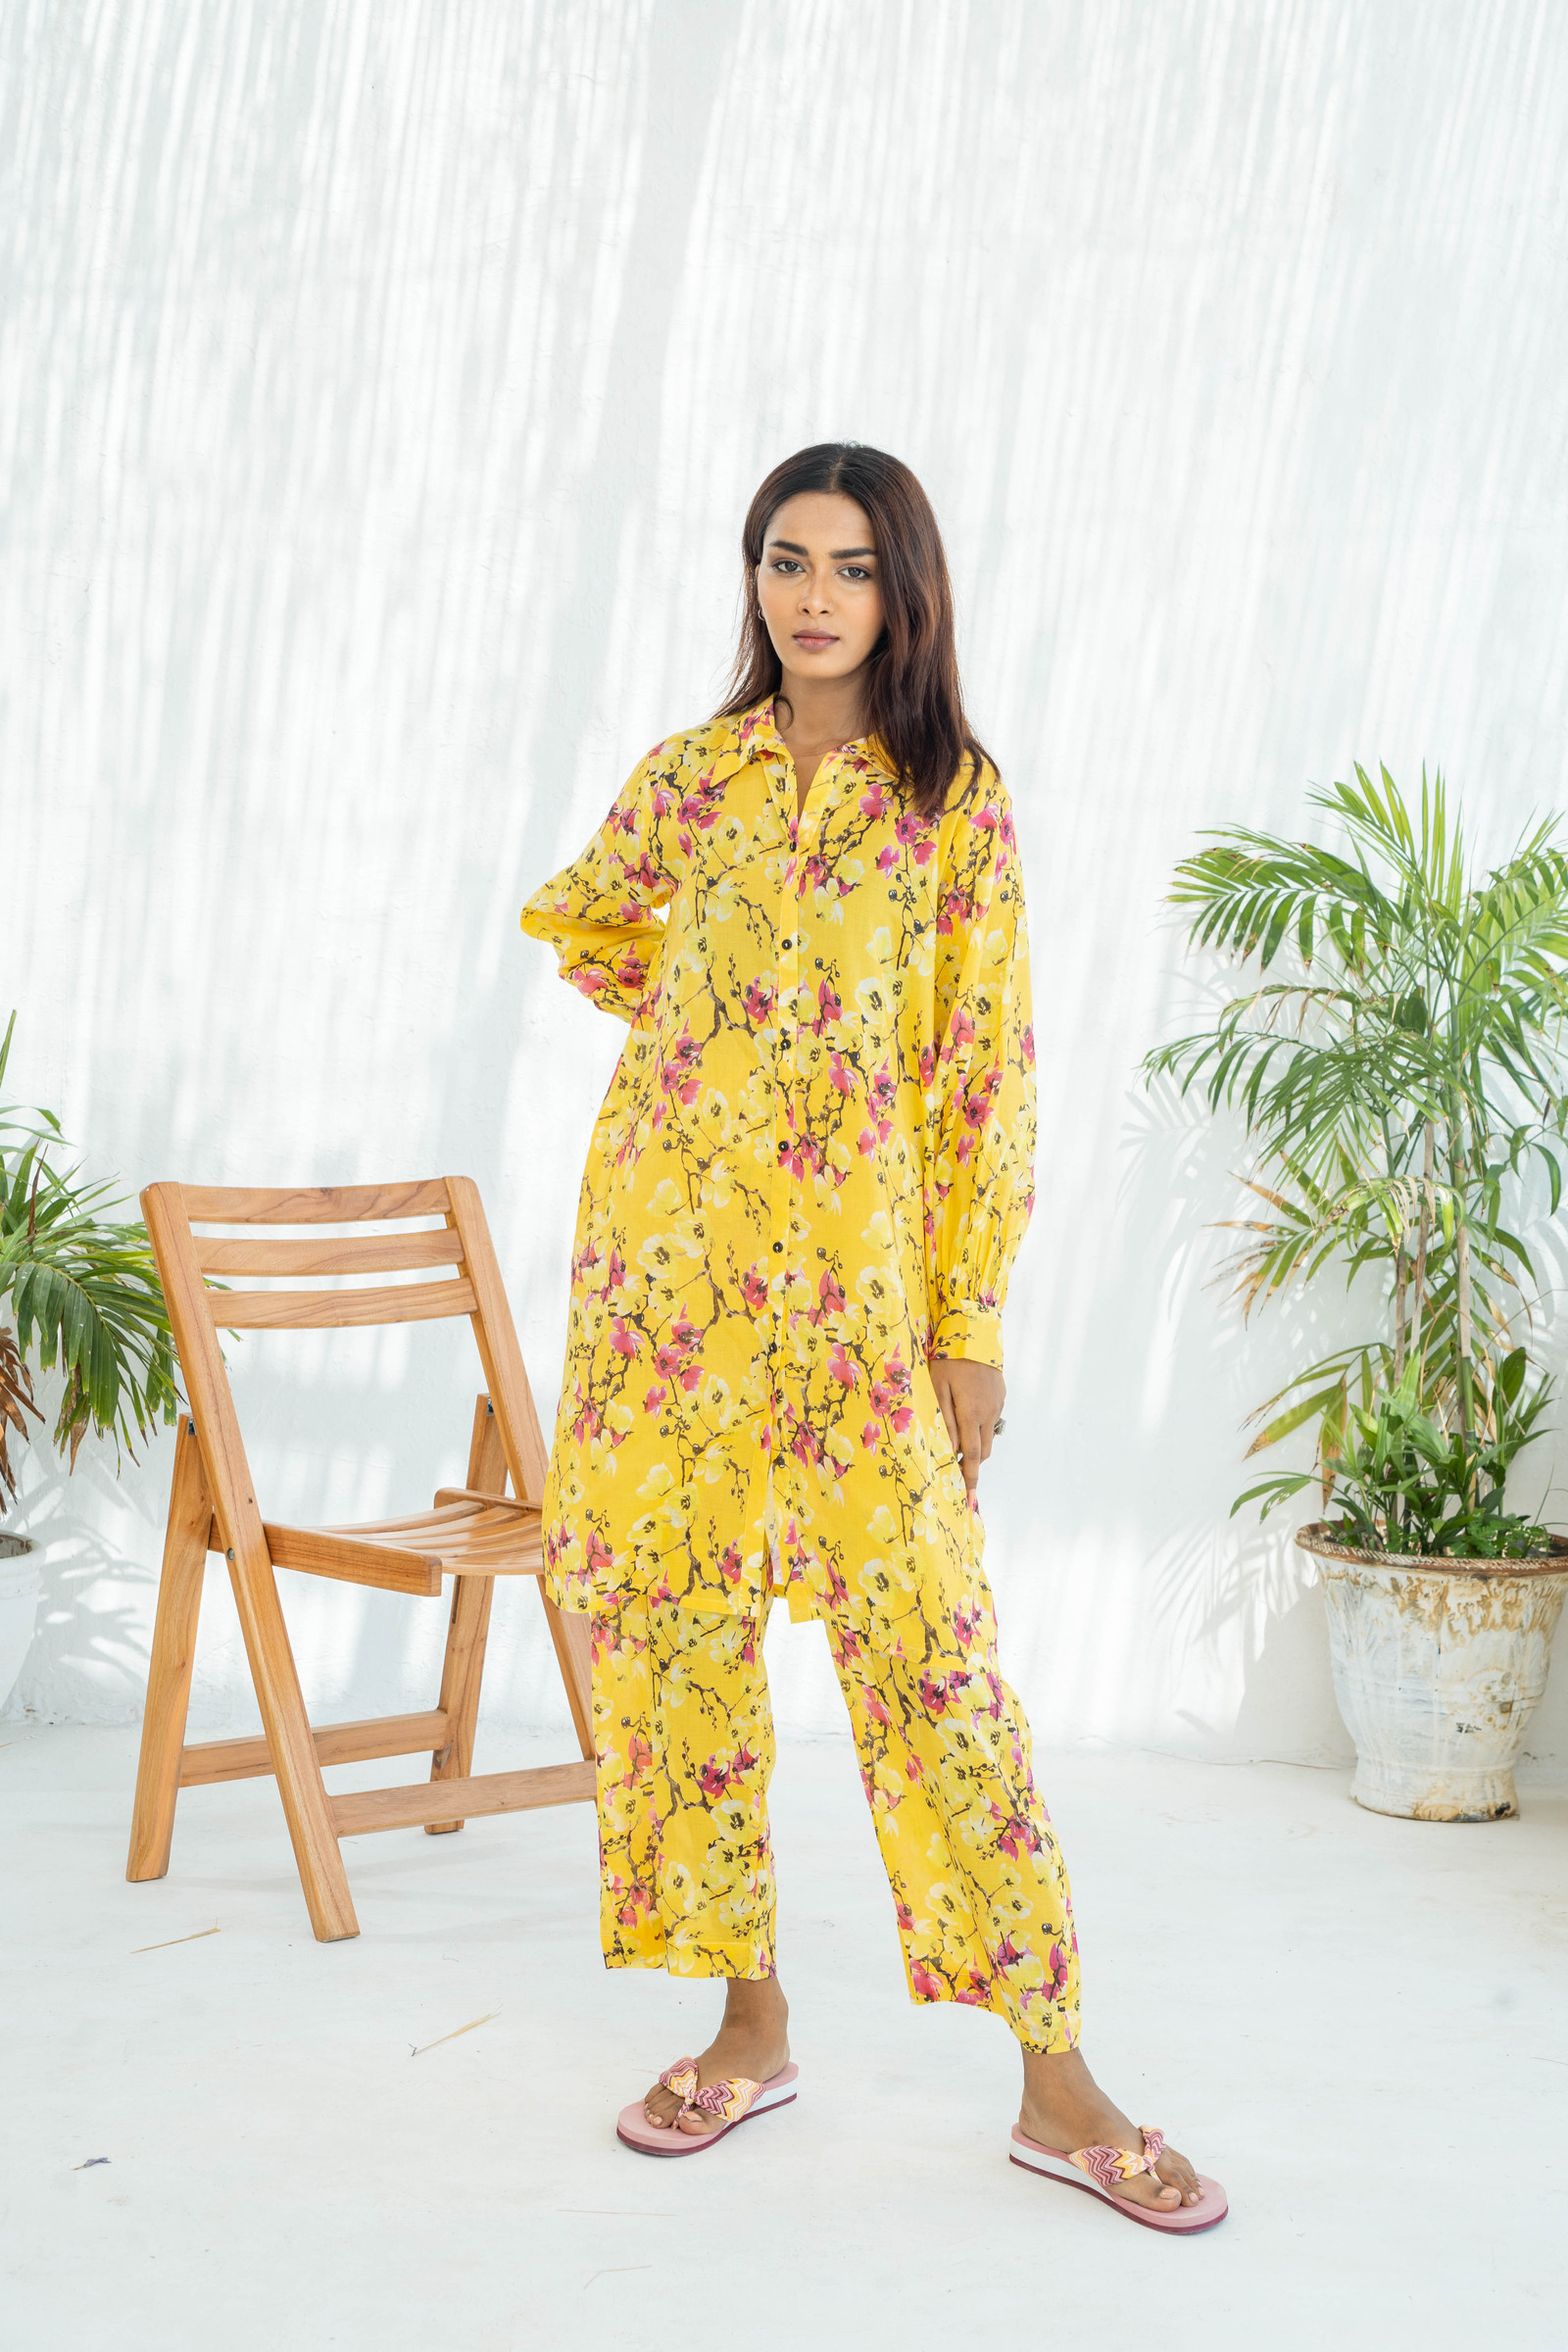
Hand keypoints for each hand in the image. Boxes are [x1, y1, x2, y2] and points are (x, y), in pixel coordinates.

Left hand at [929, 1356, 1005, 1496]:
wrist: (975, 1332)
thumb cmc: (949, 1360)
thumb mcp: (937, 1389)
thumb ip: (944, 1420)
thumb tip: (950, 1450)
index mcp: (972, 1414)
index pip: (973, 1455)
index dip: (971, 1478)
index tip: (970, 1498)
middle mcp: (989, 1413)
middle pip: (984, 1450)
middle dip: (972, 1463)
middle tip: (957, 1468)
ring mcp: (998, 1404)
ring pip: (988, 1435)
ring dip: (976, 1442)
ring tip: (958, 1435)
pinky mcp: (1001, 1395)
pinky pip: (991, 1417)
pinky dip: (980, 1423)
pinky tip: (967, 1409)